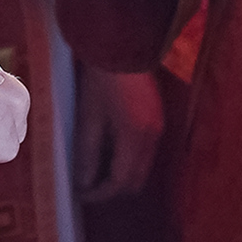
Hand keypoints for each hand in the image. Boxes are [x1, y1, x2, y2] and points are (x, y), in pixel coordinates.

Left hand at [73, 65, 164, 202]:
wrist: (123, 47)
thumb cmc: (101, 81)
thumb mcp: (88, 119)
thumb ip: (88, 154)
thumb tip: (83, 183)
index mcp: (135, 138)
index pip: (121, 182)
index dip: (100, 194)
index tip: (82, 195)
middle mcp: (153, 138)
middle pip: (136, 181)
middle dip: (113, 189)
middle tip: (89, 186)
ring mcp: (159, 128)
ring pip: (142, 169)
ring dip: (122, 176)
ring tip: (97, 170)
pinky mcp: (158, 120)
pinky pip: (146, 154)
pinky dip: (129, 161)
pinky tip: (111, 152)